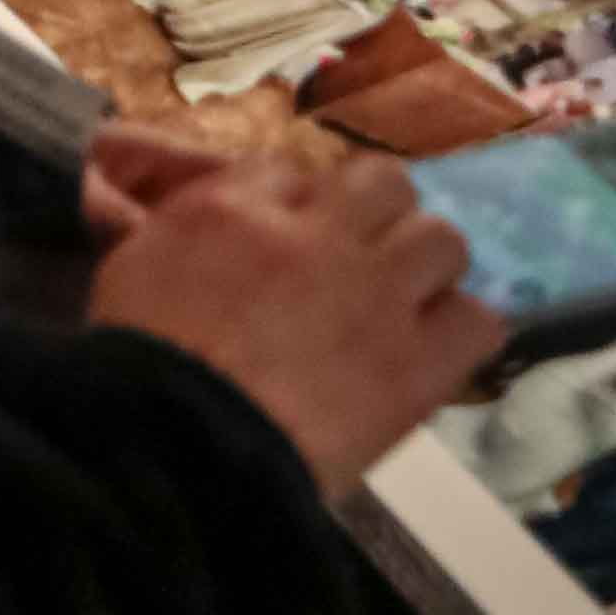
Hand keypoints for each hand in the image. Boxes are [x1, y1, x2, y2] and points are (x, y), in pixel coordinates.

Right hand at [91, 138, 500, 487]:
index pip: (285, 168)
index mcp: (232, 208)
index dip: (293, 202)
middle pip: (381, 180)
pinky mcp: (419, 362)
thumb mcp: (136, 265)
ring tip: (400, 299)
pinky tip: (431, 348)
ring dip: (421, 264)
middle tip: (355, 252)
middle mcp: (315, 234)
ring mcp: (377, 296)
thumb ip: (190, 229)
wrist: (184, 445)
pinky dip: (458, 329)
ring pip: (442, 238)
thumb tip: (236, 224)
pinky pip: (479, 320)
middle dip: (372, 210)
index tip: (286, 235)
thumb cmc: (140, 362)